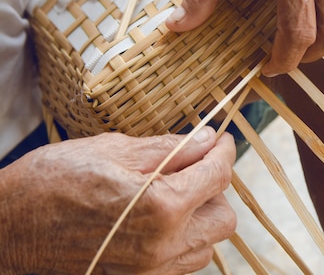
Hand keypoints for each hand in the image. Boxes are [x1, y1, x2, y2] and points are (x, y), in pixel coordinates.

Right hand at [0, 128, 235, 274]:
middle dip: (215, 188)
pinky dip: (183, 240)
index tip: (220, 140)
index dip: (223, 151)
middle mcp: (163, 247)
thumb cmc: (52, 182)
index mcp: (161, 207)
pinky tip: (159, 220)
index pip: (218, 176)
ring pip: (207, 244)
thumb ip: (170, 148)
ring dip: (201, 217)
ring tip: (173, 194)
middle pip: (224, 218)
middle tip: (192, 167)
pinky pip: (182, 263)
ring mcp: (151, 272)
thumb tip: (207, 139)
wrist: (7, 229)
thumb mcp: (113, 150)